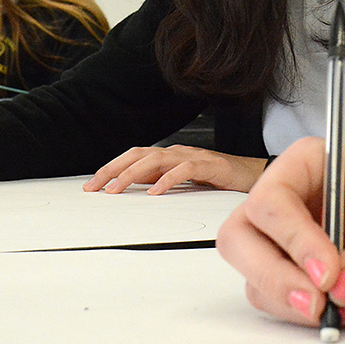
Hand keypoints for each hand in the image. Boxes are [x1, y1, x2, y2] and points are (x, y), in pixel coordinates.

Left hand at [83, 144, 267, 194]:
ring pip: (157, 159)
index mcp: (169, 156)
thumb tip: (130, 187)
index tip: (91, 186)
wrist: (253, 176)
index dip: (111, 168)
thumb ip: (158, 180)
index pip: (133, 157)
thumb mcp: (181, 182)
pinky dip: (168, 179)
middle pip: (139, 154)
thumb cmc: (218, 179)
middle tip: (95, 187)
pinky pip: (185, 169)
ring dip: (133, 174)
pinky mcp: (210, 164)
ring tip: (117, 190)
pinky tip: (155, 192)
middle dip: (114, 169)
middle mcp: (178, 152)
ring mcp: (193, 156)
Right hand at [216, 138, 344, 331]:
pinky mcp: (316, 285)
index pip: (270, 201)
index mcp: (311, 167)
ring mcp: (300, 248)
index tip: (328, 273)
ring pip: (268, 287)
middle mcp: (296, 206)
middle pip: (244, 243)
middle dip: (277, 281)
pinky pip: (307, 314)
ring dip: (323, 309)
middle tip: (319, 307)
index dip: (291, 240)